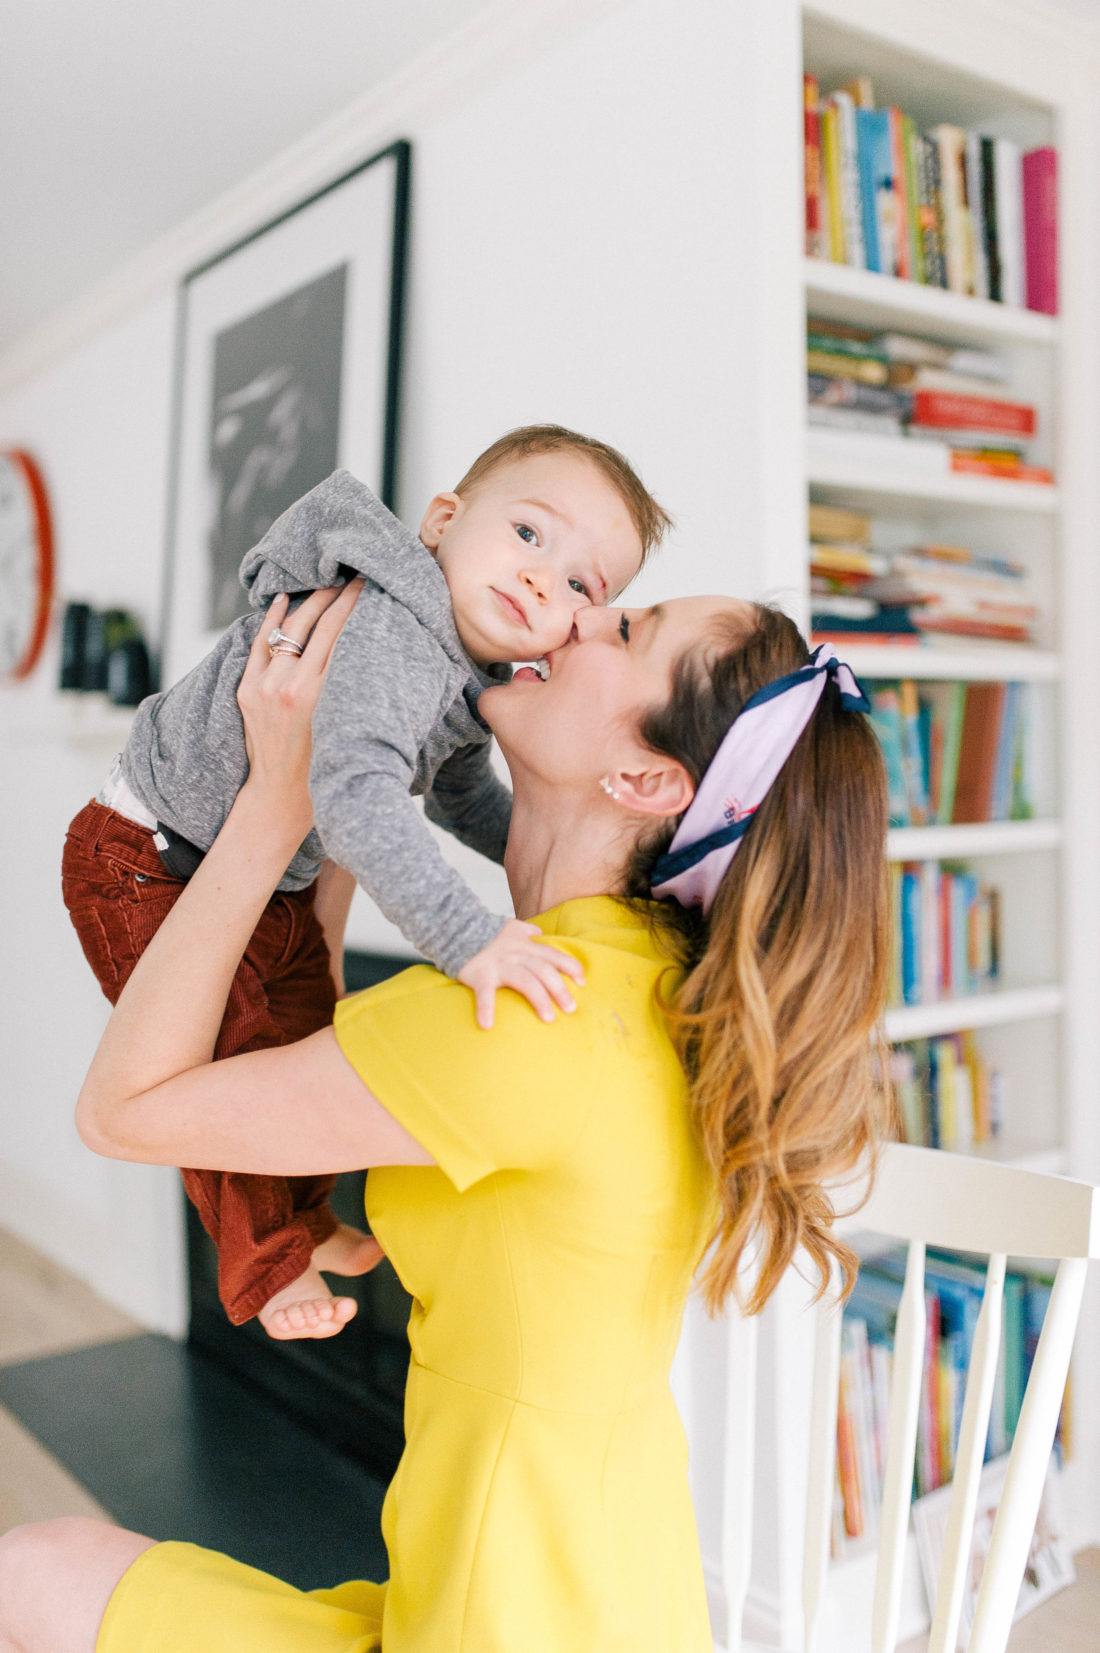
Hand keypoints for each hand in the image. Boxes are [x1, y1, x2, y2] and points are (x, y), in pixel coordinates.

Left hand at [236, 583, 361, 842]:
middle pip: (319, 625)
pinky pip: (259, 644)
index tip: (370, 586)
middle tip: (355, 578)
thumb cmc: (325, 767)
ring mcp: (264, 687)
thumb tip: (372, 647)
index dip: (356, 605)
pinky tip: (284, 600)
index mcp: (322, 696)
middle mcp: (291, 687)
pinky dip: (272, 620)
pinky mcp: (247, 690)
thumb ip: (353, 687)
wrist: (280, 797)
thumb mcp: (348, 725)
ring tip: (327, 586)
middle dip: (338, 597)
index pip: (342, 635)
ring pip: (290, 629)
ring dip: (310, 603)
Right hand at [457, 918, 585, 1029]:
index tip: (582, 982)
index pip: (554, 955)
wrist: (458, 926)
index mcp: (526, 946)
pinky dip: (486, 1009)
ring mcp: (499, 965)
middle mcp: (517, 955)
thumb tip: (540, 932)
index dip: (571, 967)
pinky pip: (484, 993)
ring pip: (525, 981)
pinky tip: (487, 1026)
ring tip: (549, 1019)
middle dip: (560, 990)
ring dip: (539, 1000)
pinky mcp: (480, 975)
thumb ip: (528, 931)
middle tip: (571, 1009)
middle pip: (545, 971)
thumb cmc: (488, 933)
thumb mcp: (512, 927)